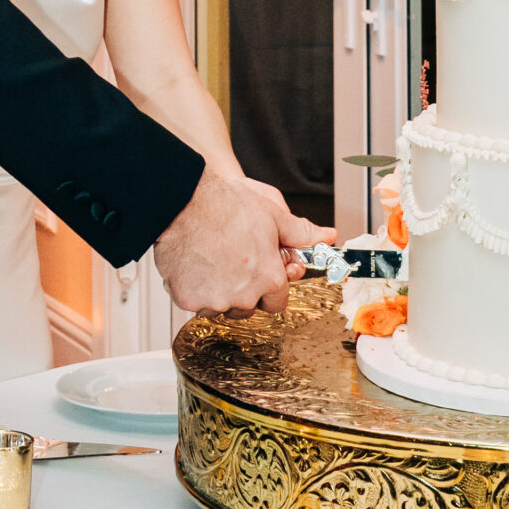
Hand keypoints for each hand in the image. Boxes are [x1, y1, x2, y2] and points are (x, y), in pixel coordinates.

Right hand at [154, 172, 320, 316]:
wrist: (183, 202)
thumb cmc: (224, 205)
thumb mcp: (272, 214)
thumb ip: (300, 232)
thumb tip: (326, 235)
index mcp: (269, 277)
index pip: (278, 301)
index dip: (270, 285)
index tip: (260, 271)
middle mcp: (244, 295)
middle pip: (249, 307)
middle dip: (244, 289)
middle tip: (233, 260)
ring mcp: (215, 300)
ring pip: (221, 307)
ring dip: (219, 291)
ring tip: (212, 259)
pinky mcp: (189, 300)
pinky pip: (195, 302)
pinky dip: (194, 288)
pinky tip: (194, 264)